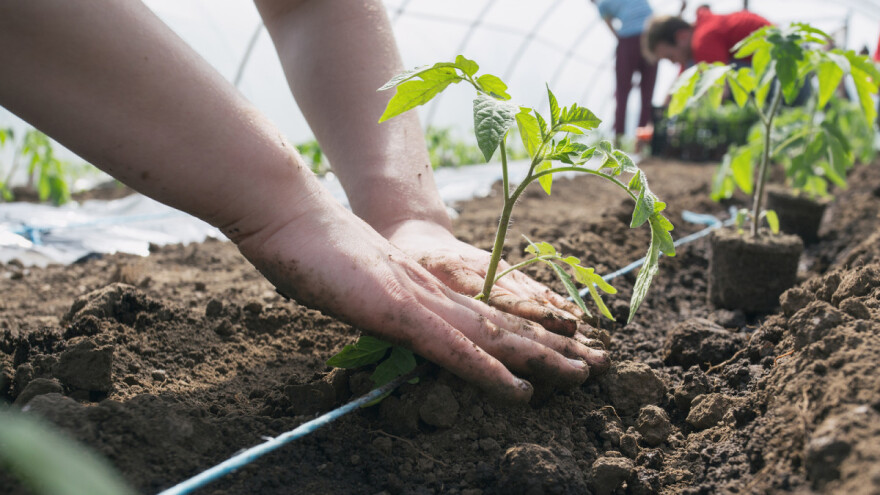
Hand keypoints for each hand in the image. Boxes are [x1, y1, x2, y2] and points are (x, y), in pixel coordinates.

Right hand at [233, 191, 606, 401]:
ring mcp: (421, 303)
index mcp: (427, 293)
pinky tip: (518, 389)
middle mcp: (435, 297)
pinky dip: (487, 371)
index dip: (528, 337)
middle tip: (600, 364)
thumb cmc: (313, 252)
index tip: (564, 351)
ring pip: (492, 336)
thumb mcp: (354, 285)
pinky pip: (451, 348)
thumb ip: (378, 303)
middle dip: (555, 347)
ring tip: (583, 373)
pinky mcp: (399, 311)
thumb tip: (388, 317)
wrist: (291, 216)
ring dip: (540, 358)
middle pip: (505, 327)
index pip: (488, 319)